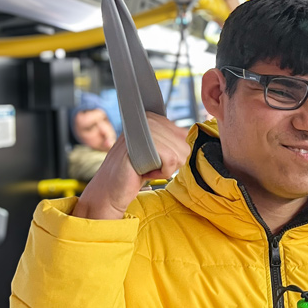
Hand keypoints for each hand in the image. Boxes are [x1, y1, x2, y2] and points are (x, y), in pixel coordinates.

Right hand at [73, 112, 191, 219]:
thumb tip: (197, 130)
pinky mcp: (143, 144)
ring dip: (165, 169)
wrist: (110, 190)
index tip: (155, 159)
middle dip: (170, 163)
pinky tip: (144, 171)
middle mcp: (149, 118)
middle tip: (149, 165)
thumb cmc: (134, 172)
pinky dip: (161, 173)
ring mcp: (144, 129)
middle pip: (184, 145)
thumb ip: (173, 141)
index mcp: (153, 117)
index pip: (185, 135)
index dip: (173, 155)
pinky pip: (171, 160)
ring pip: (179, 153)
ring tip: (145, 167)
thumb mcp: (157, 152)